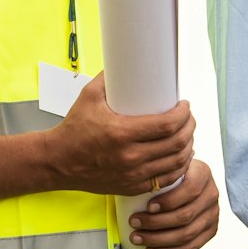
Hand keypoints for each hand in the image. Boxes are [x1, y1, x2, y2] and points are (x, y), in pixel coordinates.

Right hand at [45, 73, 196, 196]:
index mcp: (121, 133)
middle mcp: (129, 157)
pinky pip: (166, 179)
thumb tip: (128, 62)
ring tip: (186, 134)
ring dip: (187, 146)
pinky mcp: (132, 186)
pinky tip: (179, 156)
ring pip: (176, 163)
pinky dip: (178, 167)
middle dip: (189, 127)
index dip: (183, 114)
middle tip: (188, 117)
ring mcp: (132, 175)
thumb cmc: (73, 130)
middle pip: (176, 143)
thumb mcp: (89, 96)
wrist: (58, 161)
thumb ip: (109, 77)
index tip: (184, 105)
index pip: (167, 125)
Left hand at [128, 154, 218, 248]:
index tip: (148, 207)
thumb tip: (132, 181)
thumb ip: (158, 170)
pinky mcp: (211, 230)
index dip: (169, 201)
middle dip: (156, 223)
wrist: (188, 182)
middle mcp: (211, 194)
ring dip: (158, 239)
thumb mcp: (167, 167)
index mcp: (202, 174)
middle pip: (185, 215)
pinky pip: (192, 246)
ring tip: (137, 238)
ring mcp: (213, 214)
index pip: (190, 190)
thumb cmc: (170, 176)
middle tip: (134, 223)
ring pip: (187, 233)